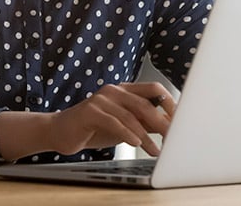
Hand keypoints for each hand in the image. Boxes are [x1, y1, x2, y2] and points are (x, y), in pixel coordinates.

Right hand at [49, 82, 175, 156]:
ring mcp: (101, 99)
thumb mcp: (123, 125)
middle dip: (162, 122)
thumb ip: (142, 122)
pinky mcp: (90, 111)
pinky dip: (127, 133)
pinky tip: (136, 143)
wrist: (60, 131)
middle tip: (173, 138)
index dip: (169, 103)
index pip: (154, 89)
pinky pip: (114, 122)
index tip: (181, 121)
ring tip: (155, 151)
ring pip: (131, 115)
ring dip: (146, 136)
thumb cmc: (93, 128)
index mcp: (124, 90)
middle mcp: (114, 90)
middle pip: (145, 103)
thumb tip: (168, 125)